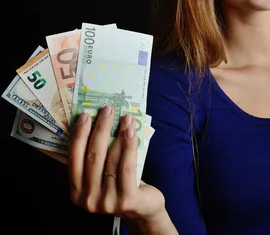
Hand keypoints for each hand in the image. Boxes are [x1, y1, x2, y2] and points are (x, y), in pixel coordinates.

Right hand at [68, 105, 164, 221]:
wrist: (143, 210)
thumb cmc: (121, 186)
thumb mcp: (103, 176)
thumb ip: (96, 159)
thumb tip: (97, 123)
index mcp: (77, 192)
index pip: (74, 159)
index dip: (79, 135)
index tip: (84, 116)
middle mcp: (88, 199)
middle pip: (93, 156)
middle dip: (100, 129)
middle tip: (107, 110)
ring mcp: (107, 202)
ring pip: (111, 159)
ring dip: (118, 134)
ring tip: (125, 118)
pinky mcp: (126, 200)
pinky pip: (127, 166)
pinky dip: (129, 146)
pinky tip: (131, 132)